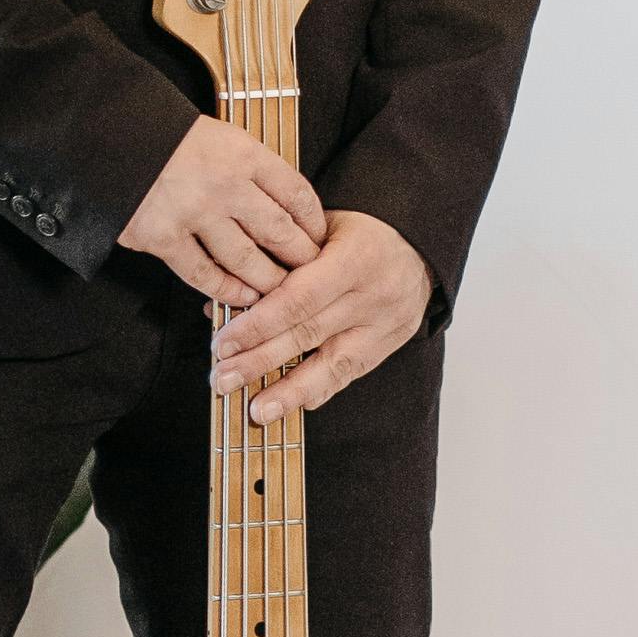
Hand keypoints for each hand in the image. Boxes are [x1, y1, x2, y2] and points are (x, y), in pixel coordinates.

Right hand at [119, 116, 327, 305]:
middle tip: (310, 275)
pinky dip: (227, 291)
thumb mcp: (220, 137)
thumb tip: (286, 208)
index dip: (315, 223)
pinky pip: (204, 274)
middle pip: (280, 232)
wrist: (109, 138)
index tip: (320, 239)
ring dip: (268, 282)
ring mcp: (193, 213)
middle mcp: (224, 184)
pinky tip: (242, 297)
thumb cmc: (167, 138)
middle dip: (301, 260)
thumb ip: (251, 168)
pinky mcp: (162, 237)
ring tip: (278, 293)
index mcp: (243, 154)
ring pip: (247, 261)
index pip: (297, 195)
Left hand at [209, 212, 431, 419]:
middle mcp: (373, 295)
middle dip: (260, 361)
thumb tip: (226, 296)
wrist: (416, 243)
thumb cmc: (356, 230)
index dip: (257, 324)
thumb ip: (279, 256)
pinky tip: (293, 406)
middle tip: (222, 380)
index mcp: (354, 257)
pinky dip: (319, 390)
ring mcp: (385, 324)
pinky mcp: (389, 344)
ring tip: (257, 411)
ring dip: (289, 392)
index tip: (222, 343)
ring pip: (332, 364)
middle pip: (308, 334)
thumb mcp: (321, 225)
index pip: (299, 298)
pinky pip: (351, 373)